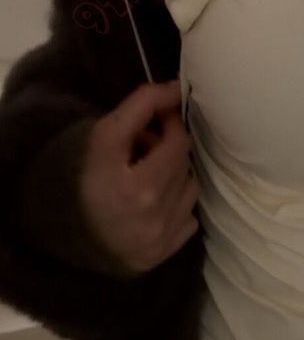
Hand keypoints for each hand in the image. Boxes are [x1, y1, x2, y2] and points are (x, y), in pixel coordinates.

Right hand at [80, 81, 199, 273]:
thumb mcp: (104, 136)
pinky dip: (177, 206)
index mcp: (128, 179)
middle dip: (170, 148)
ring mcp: (159, 233)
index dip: (173, 124)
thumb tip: (177, 88)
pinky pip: (190, 217)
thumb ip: (141, 106)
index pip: (177, 142)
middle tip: (149, 146)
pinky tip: (156, 204)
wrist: (76, 233)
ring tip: (151, 175)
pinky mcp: (166, 250)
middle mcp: (147, 209)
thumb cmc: (88, 177)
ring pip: (190, 187)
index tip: (164, 117)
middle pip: (183, 163)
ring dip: (176, 176)